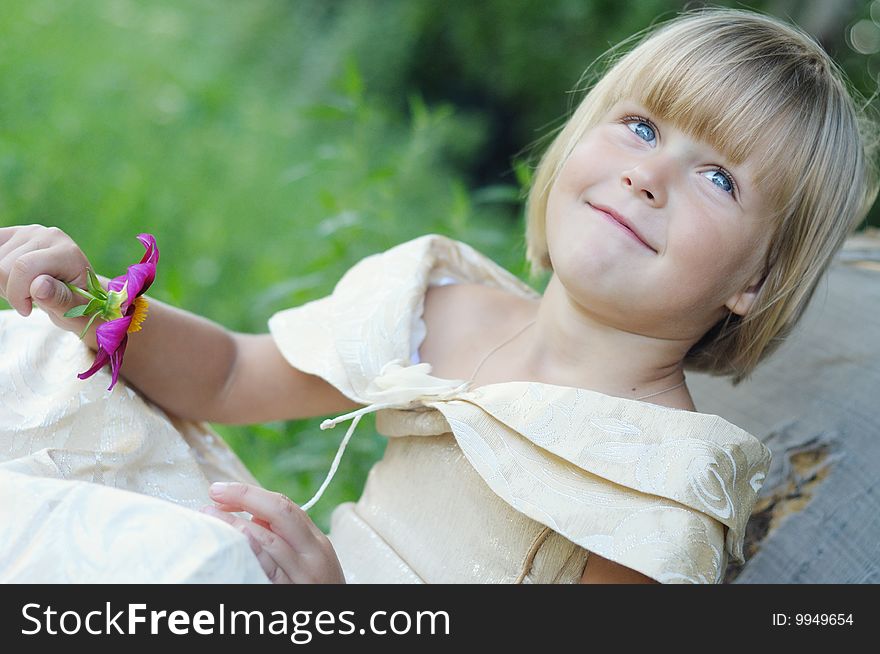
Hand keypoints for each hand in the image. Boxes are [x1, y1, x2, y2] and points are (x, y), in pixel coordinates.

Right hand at [0, 224, 95, 333]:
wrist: (78, 292)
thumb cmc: (77, 303)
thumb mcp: (75, 308)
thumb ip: (59, 298)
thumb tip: (39, 286)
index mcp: (67, 251)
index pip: (23, 267)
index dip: (17, 294)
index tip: (27, 310)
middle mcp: (48, 235)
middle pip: (4, 267)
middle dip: (11, 291)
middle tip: (29, 300)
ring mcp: (29, 232)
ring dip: (4, 283)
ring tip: (26, 289)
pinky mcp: (14, 234)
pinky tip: (13, 279)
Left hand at [201, 482, 344, 583]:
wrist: (334, 621)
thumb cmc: (318, 588)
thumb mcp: (310, 560)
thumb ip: (287, 538)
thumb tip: (250, 517)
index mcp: (316, 541)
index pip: (284, 506)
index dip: (250, 494)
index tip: (221, 491)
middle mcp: (313, 553)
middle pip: (280, 513)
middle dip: (244, 497)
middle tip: (214, 492)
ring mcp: (303, 575)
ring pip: (270, 541)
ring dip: (236, 524)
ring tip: (210, 517)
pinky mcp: (291, 594)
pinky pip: (269, 571)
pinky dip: (253, 553)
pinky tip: (236, 542)